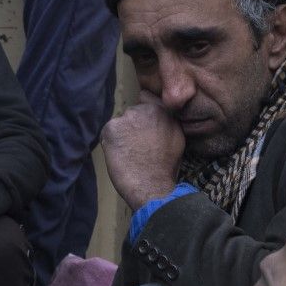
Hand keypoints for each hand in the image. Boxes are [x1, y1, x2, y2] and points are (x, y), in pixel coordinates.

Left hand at [101, 91, 184, 210]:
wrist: (152, 185)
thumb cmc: (166, 167)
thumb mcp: (176, 137)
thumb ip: (167, 120)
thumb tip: (160, 112)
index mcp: (160, 109)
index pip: (146, 100)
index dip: (144, 118)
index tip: (145, 131)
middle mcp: (143, 109)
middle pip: (132, 114)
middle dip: (133, 126)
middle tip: (138, 146)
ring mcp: (126, 118)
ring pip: (120, 124)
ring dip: (122, 135)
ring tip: (130, 153)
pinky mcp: (111, 128)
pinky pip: (108, 133)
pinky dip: (111, 143)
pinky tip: (121, 156)